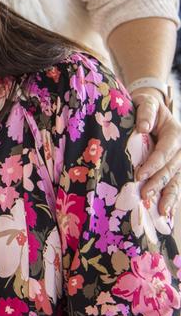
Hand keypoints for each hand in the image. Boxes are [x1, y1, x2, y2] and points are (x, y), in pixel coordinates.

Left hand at [132, 88, 180, 218]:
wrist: (151, 108)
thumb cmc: (145, 106)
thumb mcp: (145, 103)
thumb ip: (145, 113)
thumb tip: (143, 128)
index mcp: (175, 133)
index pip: (164, 151)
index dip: (153, 164)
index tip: (140, 174)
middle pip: (171, 169)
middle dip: (158, 183)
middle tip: (145, 195)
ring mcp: (180, 160)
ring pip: (176, 180)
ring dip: (168, 195)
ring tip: (160, 211)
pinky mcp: (175, 168)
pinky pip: (175, 184)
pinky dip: (172, 198)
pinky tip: (167, 212)